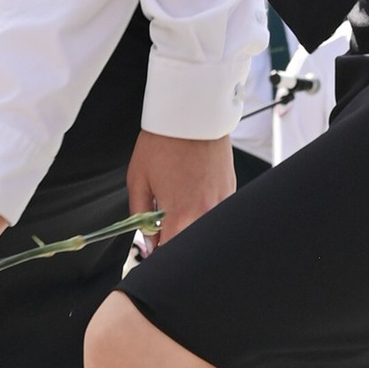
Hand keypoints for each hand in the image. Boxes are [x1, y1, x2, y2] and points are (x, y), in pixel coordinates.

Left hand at [127, 130, 232, 244]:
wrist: (191, 115)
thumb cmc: (163, 143)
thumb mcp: (138, 179)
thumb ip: (140, 215)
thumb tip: (147, 239)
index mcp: (180, 214)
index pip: (170, 252)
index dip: (158, 252)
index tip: (153, 243)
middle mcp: (204, 213)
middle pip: (188, 241)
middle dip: (173, 235)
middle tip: (162, 215)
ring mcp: (221, 202)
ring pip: (203, 227)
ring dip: (190, 220)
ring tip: (179, 194)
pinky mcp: (231, 190)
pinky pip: (216, 211)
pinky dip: (203, 207)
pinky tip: (193, 187)